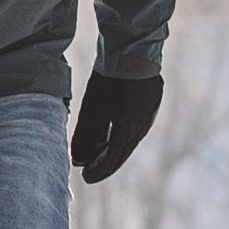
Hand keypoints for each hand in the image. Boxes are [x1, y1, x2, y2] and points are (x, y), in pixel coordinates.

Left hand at [71, 68, 165, 182]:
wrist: (132, 51)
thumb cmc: (109, 80)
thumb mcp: (92, 108)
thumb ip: (85, 136)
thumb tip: (77, 160)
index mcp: (128, 131)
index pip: (112, 160)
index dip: (97, 171)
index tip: (84, 177)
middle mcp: (142, 128)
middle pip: (122, 153)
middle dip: (105, 163)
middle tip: (89, 170)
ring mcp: (149, 116)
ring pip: (129, 140)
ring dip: (113, 149)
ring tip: (96, 154)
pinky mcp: (151, 105)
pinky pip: (136, 127)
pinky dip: (121, 135)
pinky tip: (111, 133)